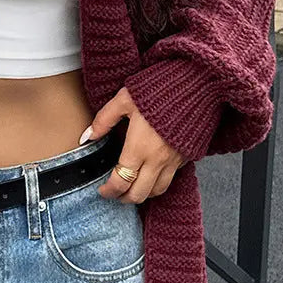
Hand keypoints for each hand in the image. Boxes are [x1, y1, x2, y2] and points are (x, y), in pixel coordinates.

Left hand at [81, 89, 185, 203]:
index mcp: (138, 148)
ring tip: (133, 187)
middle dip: (124, 198)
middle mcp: (157, 159)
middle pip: (139, 194)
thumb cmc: (157, 89)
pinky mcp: (186, 156)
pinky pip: (172, 178)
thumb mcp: (124, 100)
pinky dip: (159, 182)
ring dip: (143, 193)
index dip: (109, 191)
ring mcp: (174, 160)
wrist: (196, 84)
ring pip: (157, 191)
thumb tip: (86, 137)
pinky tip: (151, 173)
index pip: (120, 182)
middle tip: (115, 193)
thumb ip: (104, 120)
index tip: (102, 190)